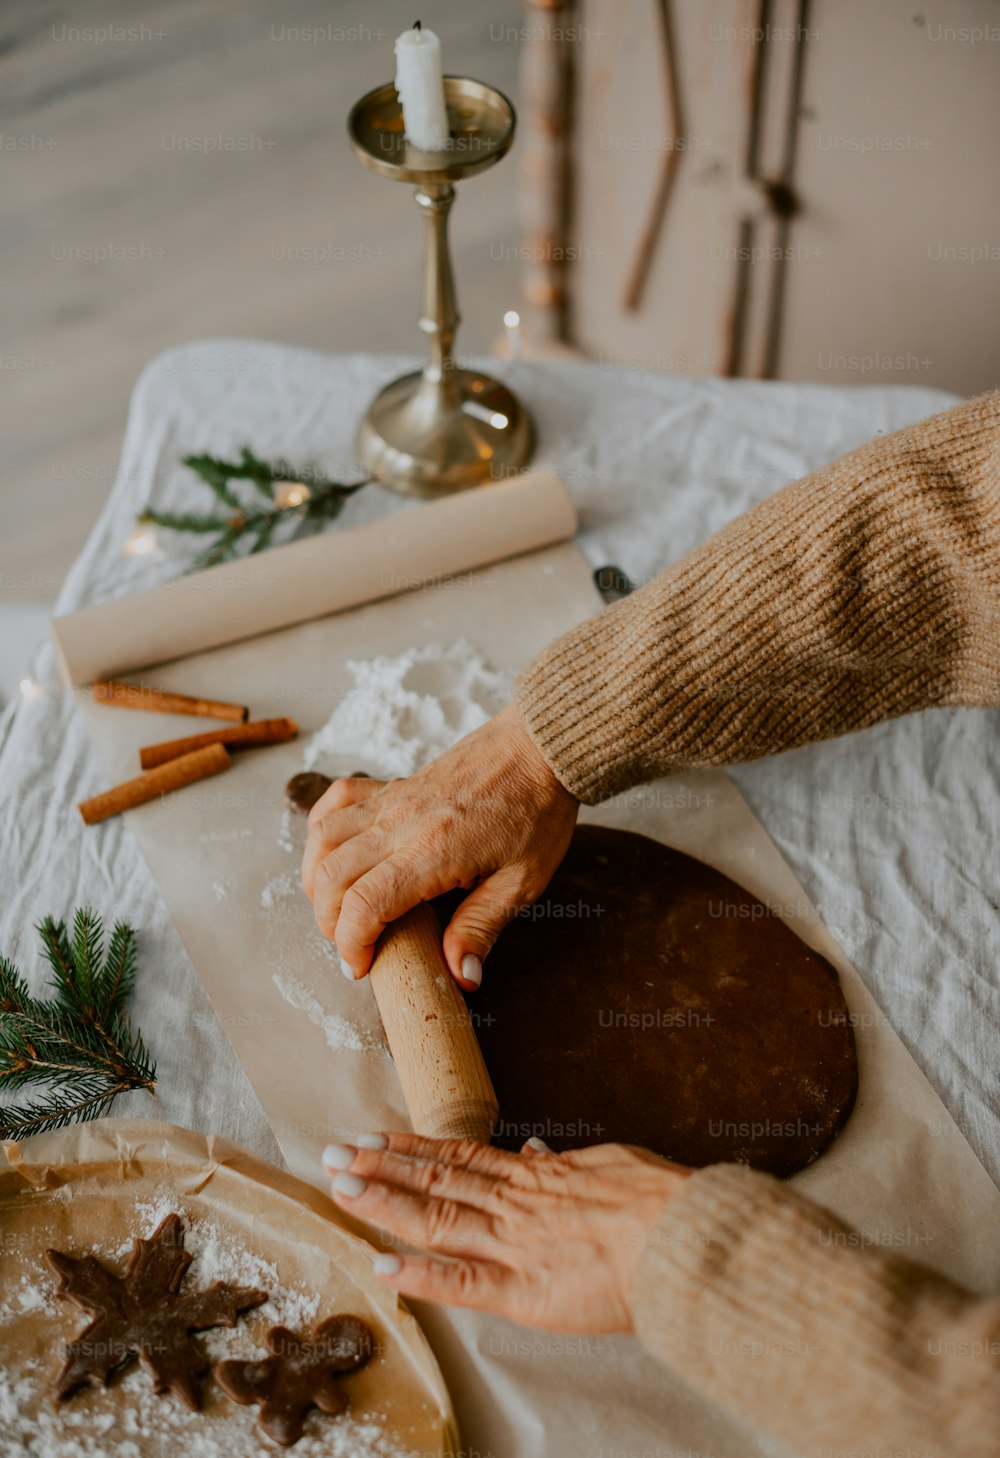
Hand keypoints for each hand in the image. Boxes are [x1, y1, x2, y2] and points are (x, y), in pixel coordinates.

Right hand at [301, 704, 578, 987]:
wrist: (539, 748)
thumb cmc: (537, 811)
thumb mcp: (523, 881)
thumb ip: (482, 927)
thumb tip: (461, 977)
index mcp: (433, 851)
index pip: (363, 903)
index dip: (350, 944)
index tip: (361, 965)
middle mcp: (400, 822)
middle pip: (331, 875)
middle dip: (329, 922)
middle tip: (353, 944)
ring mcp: (391, 799)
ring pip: (322, 839)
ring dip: (318, 880)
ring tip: (339, 908)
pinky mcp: (390, 785)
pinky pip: (335, 802)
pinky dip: (321, 832)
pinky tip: (334, 854)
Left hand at [322, 1133, 688, 1332]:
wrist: (680, 1238)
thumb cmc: (658, 1202)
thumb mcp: (608, 1165)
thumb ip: (564, 1165)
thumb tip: (535, 1154)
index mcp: (535, 1178)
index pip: (459, 1157)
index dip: (412, 1148)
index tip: (376, 1138)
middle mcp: (513, 1206)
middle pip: (434, 1179)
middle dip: (381, 1167)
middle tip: (336, 1154)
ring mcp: (513, 1245)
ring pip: (435, 1217)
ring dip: (384, 1202)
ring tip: (342, 1186)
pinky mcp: (522, 1289)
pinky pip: (461, 1281)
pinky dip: (420, 1276)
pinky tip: (382, 1265)